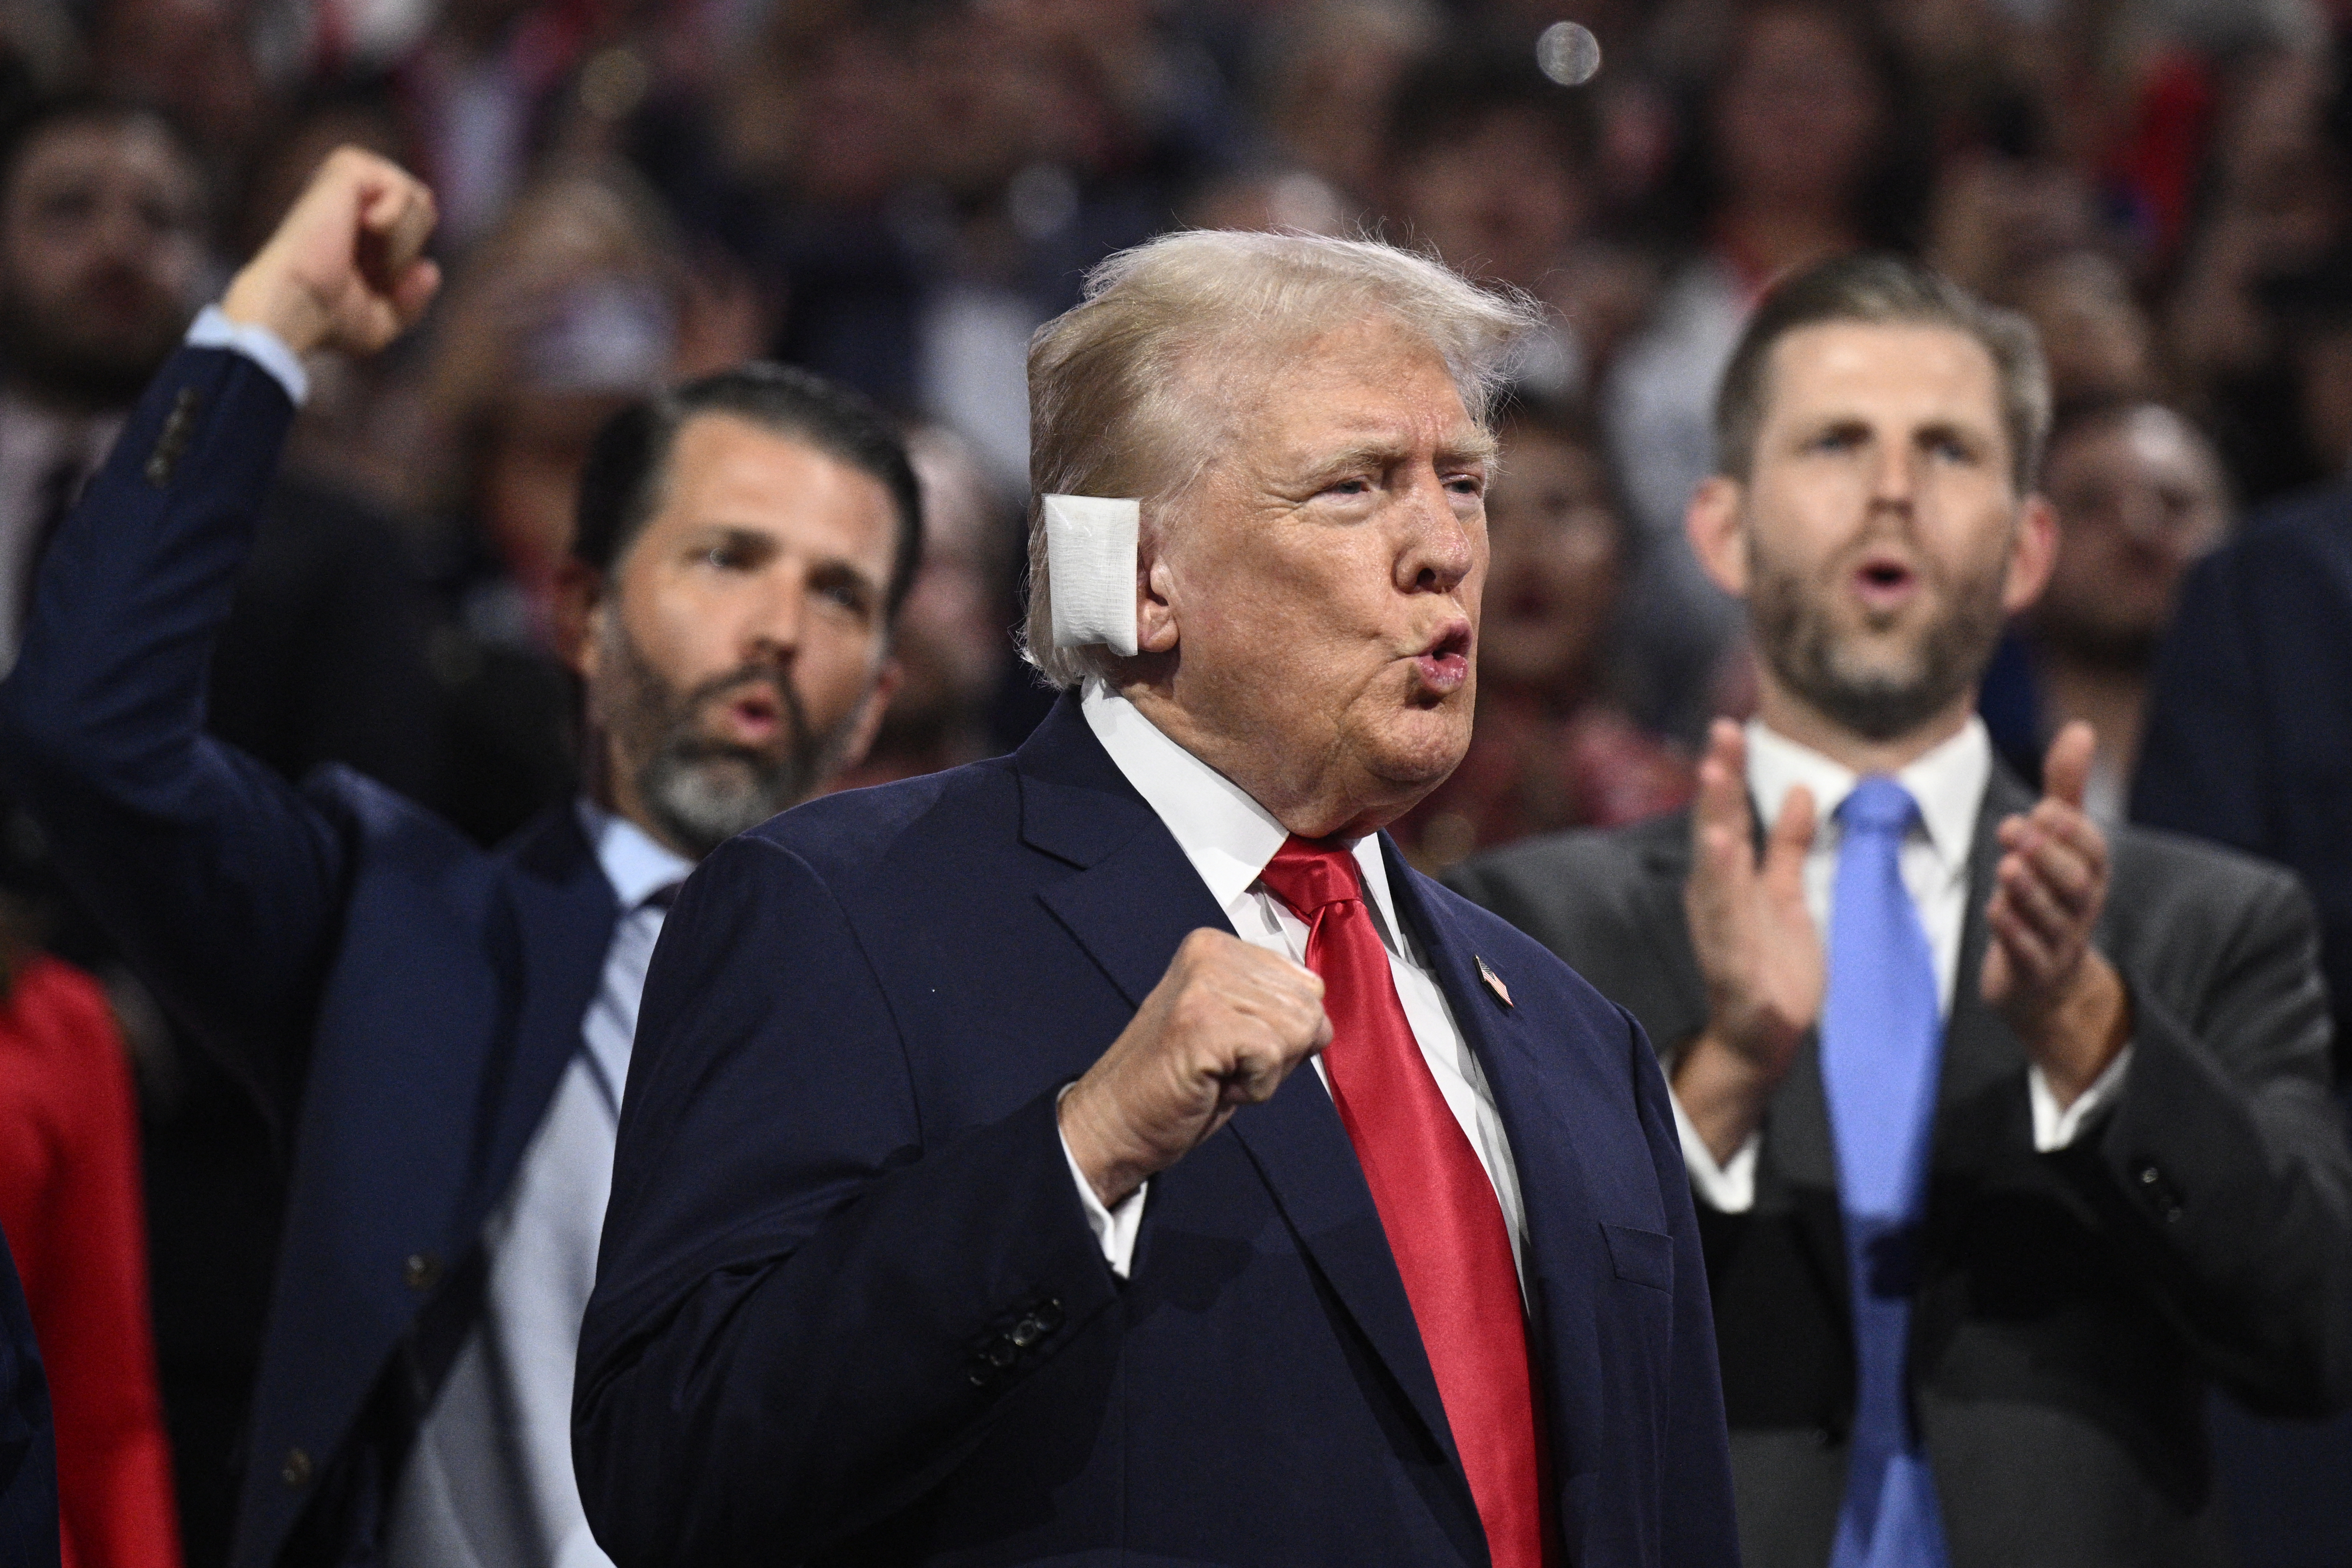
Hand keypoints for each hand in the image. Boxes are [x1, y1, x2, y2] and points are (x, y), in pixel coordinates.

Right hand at [220, 147, 439, 359]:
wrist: (296, 307)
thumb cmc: (326, 320)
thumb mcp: (381, 321)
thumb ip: (411, 299)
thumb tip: (429, 268)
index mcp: (355, 222)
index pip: (419, 223)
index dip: (406, 261)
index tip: (368, 282)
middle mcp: (350, 194)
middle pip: (425, 209)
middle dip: (407, 251)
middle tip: (365, 268)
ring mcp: (347, 178)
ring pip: (419, 200)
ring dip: (401, 243)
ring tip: (360, 251)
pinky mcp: (346, 169)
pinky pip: (403, 190)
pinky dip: (394, 221)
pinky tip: (363, 226)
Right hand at [1058, 928, 1331, 1207]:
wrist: (1115, 1123)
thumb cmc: (1177, 1083)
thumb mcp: (1233, 1027)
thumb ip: (1274, 1008)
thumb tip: (1322, 1019)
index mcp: (1215, 946)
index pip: (1306, 985)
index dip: (1283, 1033)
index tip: (1232, 1048)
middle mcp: (1210, 952)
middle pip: (1309, 1008)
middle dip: (1279, 1053)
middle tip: (1223, 1065)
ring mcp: (1204, 984)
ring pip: (1298, 1030)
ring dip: (1266, 1072)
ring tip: (1216, 1073)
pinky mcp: (1203, 1021)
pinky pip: (1274, 1057)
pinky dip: (1255, 1087)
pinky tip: (1214, 1084)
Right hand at [1675, 720, 1820, 1161]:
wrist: (1763, 1036)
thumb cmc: (1771, 963)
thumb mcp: (1784, 893)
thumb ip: (1789, 844)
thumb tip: (1801, 788)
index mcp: (1726, 880)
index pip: (1726, 815)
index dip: (1727, 774)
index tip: (1729, 726)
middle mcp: (1716, 901)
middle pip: (1715, 838)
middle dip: (1716, 794)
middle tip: (1718, 745)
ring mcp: (1721, 936)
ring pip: (1716, 886)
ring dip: (1716, 849)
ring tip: (1720, 811)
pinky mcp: (1735, 973)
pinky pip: (1730, 938)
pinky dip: (1726, 912)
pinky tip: (1726, 882)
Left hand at [1981, 722, 2128, 1102]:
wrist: (2043, 983)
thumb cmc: (2048, 897)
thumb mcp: (2055, 843)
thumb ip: (2066, 789)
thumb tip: (2080, 728)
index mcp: (2088, 874)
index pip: (2093, 851)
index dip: (2072, 831)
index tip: (2044, 808)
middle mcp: (2080, 908)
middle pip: (2077, 883)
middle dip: (2049, 856)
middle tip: (2016, 828)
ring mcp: (2059, 943)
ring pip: (2052, 918)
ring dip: (2030, 891)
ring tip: (2006, 866)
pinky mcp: (2033, 971)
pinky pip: (2028, 953)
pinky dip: (2014, 933)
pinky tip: (1995, 909)